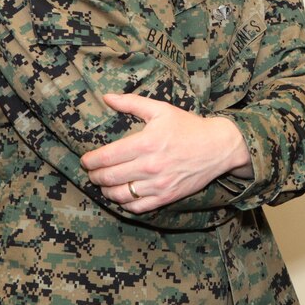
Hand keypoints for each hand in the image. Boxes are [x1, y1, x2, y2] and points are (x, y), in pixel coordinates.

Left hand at [80, 93, 251, 212]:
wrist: (218, 147)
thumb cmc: (189, 127)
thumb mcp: (161, 110)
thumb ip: (132, 103)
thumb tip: (107, 97)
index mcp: (146, 143)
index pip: (107, 157)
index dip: (91, 161)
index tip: (86, 160)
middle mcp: (150, 166)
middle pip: (109, 177)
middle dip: (94, 176)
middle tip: (92, 172)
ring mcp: (158, 184)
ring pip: (119, 195)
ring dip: (106, 191)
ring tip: (105, 184)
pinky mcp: (166, 196)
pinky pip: (137, 207)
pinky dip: (124, 203)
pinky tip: (122, 195)